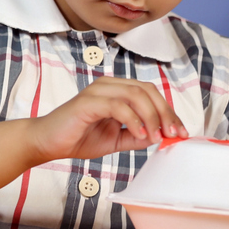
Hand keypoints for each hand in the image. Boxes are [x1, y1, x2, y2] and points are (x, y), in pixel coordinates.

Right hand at [32, 77, 188, 161]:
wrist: (47, 142)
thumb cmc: (77, 138)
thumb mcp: (116, 140)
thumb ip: (137, 136)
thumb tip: (162, 136)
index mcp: (115, 91)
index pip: (150, 93)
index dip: (168, 111)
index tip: (180, 132)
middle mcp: (107, 85)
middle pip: (147, 90)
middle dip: (165, 113)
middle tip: (173, 134)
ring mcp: (97, 91)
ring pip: (135, 94)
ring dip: (152, 117)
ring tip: (156, 137)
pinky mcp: (88, 102)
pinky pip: (118, 106)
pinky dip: (134, 121)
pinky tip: (140, 136)